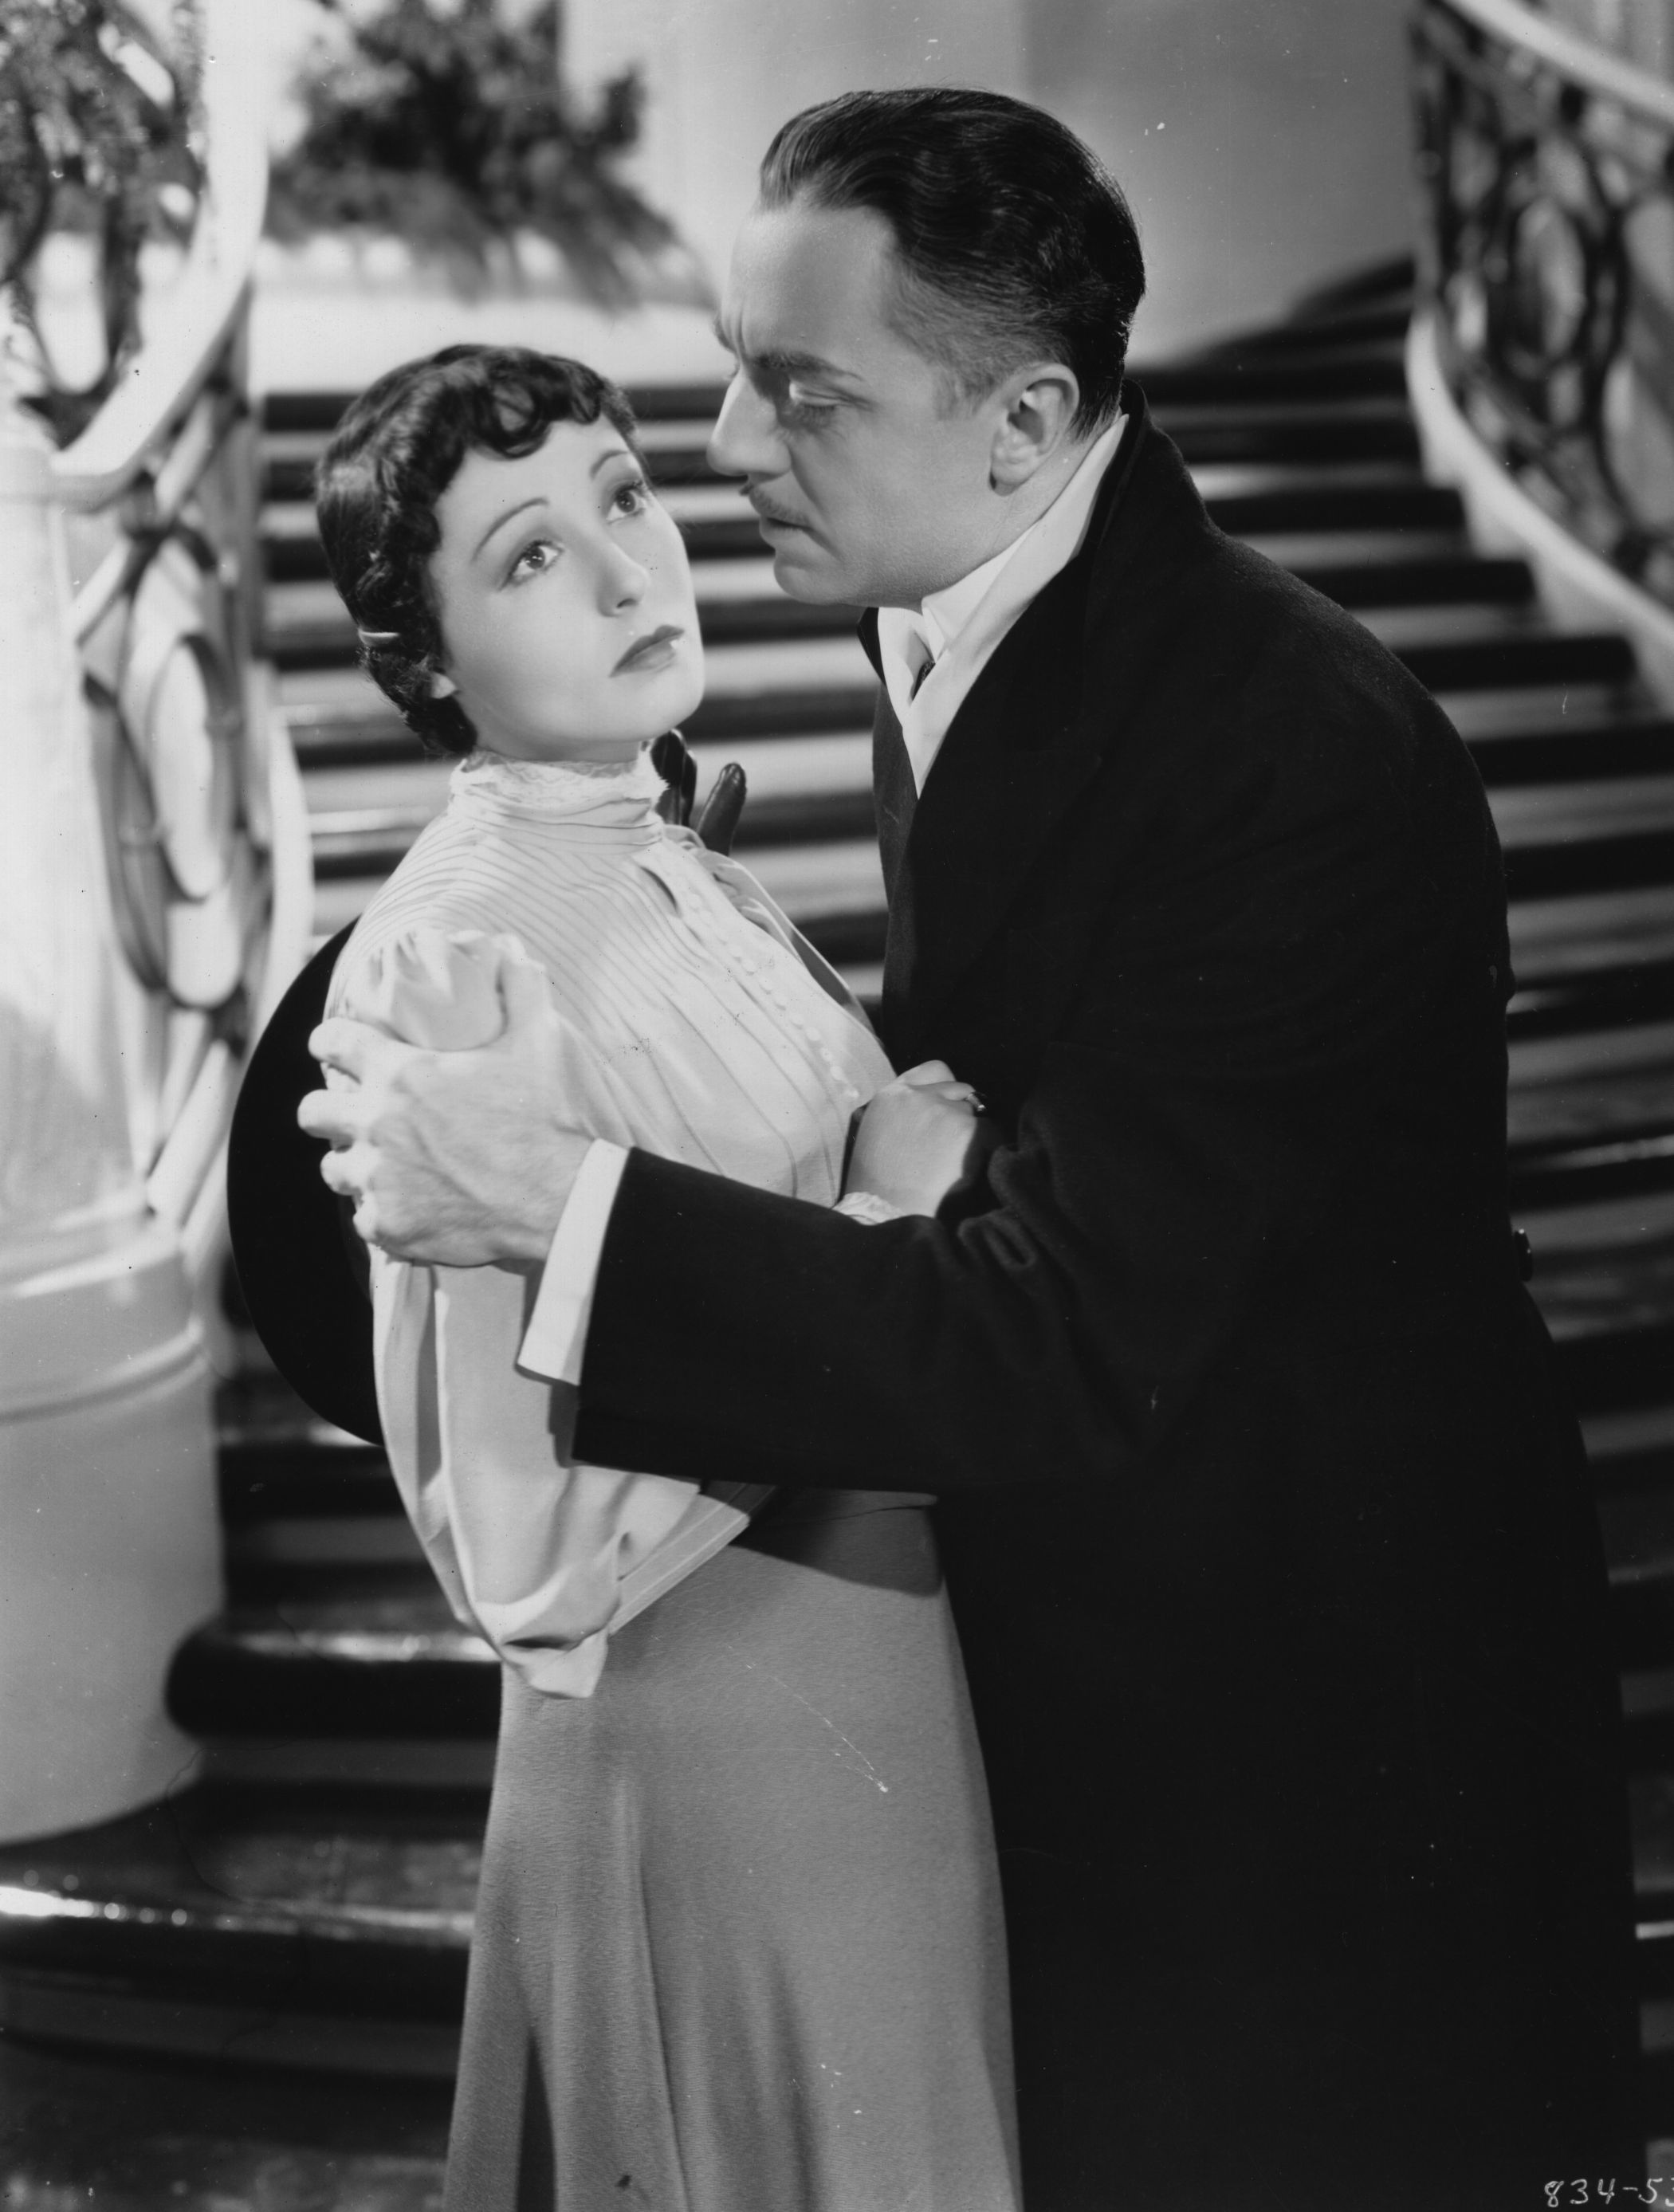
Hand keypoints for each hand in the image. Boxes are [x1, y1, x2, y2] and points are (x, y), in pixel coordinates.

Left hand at [298, 949, 588, 1265]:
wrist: (555, 1198)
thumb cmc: (541, 1118)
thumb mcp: (534, 1043)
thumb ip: (519, 991)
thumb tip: (513, 950)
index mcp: (399, 1073)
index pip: (330, 1042)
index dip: (328, 1041)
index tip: (334, 1047)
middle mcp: (375, 1124)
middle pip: (311, 1111)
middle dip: (327, 1110)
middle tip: (353, 1116)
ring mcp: (377, 1178)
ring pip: (332, 1169)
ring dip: (353, 1165)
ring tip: (381, 1168)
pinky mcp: (388, 1225)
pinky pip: (364, 1219)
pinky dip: (384, 1214)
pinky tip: (410, 1208)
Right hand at [847, 1059, 983, 1217]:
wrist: (888, 1214)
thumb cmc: (878, 1189)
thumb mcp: (874, 1137)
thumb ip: (901, 1114)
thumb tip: (930, 1107)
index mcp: (890, 1096)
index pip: (932, 1070)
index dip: (947, 1087)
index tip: (951, 1105)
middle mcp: (917, 1095)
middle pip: (960, 1088)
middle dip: (963, 1112)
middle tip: (958, 1144)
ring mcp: (943, 1109)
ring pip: (976, 1111)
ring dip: (974, 1133)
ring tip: (960, 1164)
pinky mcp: (967, 1129)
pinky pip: (992, 1132)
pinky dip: (988, 1149)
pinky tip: (972, 1171)